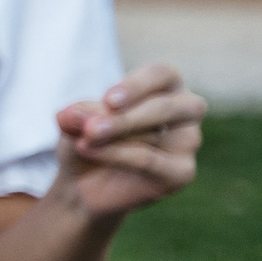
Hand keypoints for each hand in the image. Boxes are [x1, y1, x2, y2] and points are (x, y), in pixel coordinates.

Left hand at [52, 62, 202, 219]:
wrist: (83, 185)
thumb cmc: (88, 140)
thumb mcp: (76, 122)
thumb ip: (78, 114)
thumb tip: (74, 114)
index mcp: (165, 87)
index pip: (162, 75)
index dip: (136, 86)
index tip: (107, 99)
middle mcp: (184, 111)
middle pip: (169, 106)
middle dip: (128, 116)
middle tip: (92, 126)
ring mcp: (187, 143)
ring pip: (156, 134)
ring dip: (117, 135)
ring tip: (86, 137)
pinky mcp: (182, 172)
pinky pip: (151, 161)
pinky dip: (117, 155)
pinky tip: (88, 150)